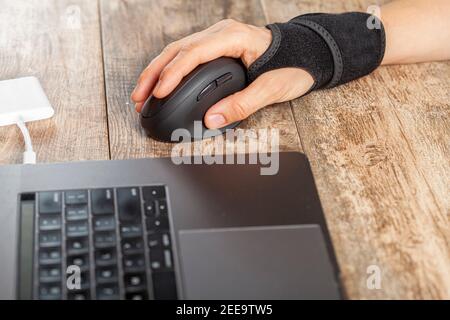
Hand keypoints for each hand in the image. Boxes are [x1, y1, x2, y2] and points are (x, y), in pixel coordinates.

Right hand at [131, 19, 313, 128]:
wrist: (307, 54)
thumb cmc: (293, 66)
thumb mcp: (272, 89)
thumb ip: (243, 104)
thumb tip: (211, 120)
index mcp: (233, 37)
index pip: (193, 53)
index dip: (172, 73)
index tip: (159, 93)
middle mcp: (221, 33)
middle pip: (177, 50)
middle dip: (154, 73)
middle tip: (139, 96)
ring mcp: (217, 39)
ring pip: (177, 51)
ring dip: (157, 71)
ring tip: (142, 92)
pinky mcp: (216, 48)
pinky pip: (186, 56)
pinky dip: (170, 70)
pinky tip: (161, 84)